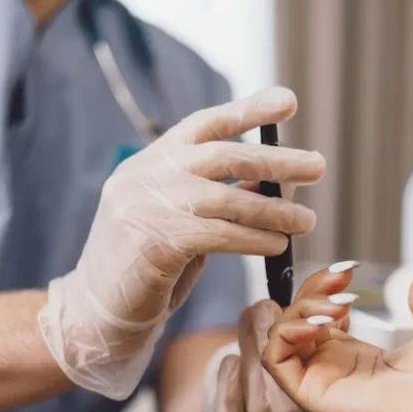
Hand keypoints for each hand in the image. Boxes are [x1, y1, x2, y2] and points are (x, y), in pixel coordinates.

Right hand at [38, 87, 325, 399]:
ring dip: (274, 210)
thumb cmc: (146, 266)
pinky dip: (253, 239)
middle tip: (317, 165)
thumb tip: (272, 183)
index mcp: (151, 161)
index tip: (288, 100)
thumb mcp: (180, 219)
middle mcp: (145, 175)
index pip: (205, 124)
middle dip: (275, 160)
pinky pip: (217, 235)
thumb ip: (215, 196)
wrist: (95, 311)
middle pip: (222, 156)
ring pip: (225, 198)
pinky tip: (277, 246)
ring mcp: (144, 205)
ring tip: (308, 220)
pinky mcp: (153, 242)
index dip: (248, 110)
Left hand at [209, 263, 358, 411]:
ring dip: (248, 355)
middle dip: (271, 343)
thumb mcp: (330, 342)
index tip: (300, 312)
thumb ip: (330, 313)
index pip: (318, 389)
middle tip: (264, 307)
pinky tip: (233, 362)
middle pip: (282, 397)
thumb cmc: (315, 371)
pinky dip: (228, 387)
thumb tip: (339, 273)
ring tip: (252, 322)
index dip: (306, 346)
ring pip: (255, 405)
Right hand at [262, 268, 412, 411]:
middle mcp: (337, 369)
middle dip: (313, 290)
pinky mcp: (312, 394)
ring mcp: (322, 381)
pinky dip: (287, 332)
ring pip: (283, 336)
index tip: (348, 269)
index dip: (326, 289)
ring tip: (336, 306)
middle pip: (299, 321)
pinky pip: (276, 359)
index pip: (321, 317)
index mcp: (361, 358)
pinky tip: (320, 322)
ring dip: (300, 309)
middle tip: (341, 280)